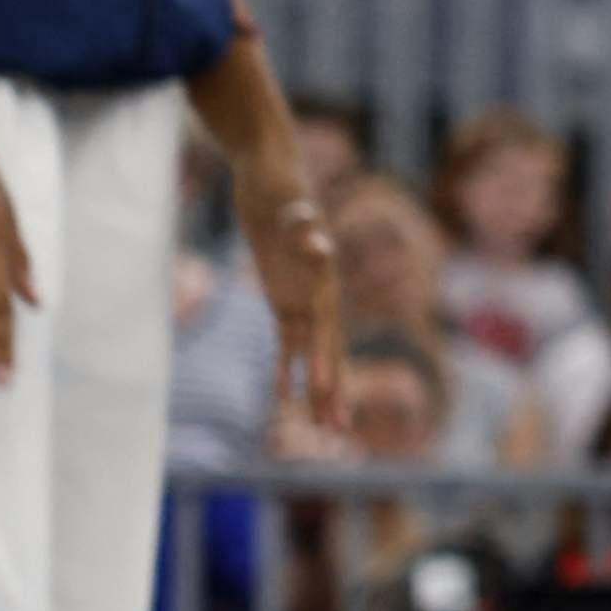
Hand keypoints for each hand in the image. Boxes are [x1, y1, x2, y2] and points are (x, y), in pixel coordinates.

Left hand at [237, 142, 346, 439]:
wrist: (272, 179)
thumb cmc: (282, 191)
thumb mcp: (290, 207)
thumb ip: (304, 228)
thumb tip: (319, 247)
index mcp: (323, 282)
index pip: (327, 330)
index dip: (328, 361)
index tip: (327, 393)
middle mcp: (319, 297)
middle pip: (329, 352)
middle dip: (333, 391)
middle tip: (338, 432)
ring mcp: (303, 301)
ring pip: (311, 356)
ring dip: (317, 391)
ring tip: (324, 430)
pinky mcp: (284, 301)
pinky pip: (286, 344)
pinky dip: (286, 371)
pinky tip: (283, 400)